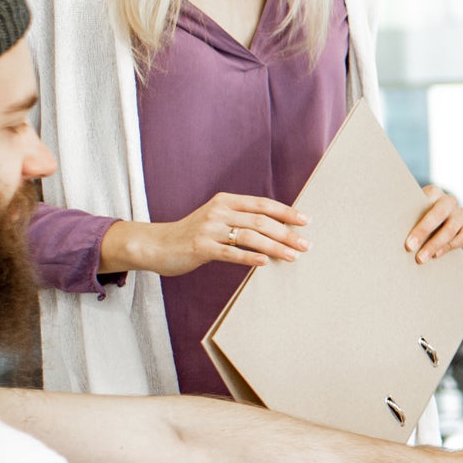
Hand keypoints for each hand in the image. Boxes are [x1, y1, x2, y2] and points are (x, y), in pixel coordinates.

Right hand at [107, 192, 308, 276]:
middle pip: (260, 221)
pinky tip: (265, 262)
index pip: (262, 204)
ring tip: (292, 256)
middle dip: (286, 233)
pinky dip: (249, 257)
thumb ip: (241, 219)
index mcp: (225, 201)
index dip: (285, 212)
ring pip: (249, 236)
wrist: (156, 244)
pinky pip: (230, 253)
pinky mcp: (200, 247)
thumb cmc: (193, 234)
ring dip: (275, 247)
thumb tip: (277, 228)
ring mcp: (209, 229)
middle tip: (306, 245)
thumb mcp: (217, 219)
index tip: (306, 221)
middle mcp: (218, 212)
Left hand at [408, 185, 462, 262]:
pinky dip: (448, 247)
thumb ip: (406, 214)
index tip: (405, 233)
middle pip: (439, 214)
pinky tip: (435, 255)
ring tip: (421, 258)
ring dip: (435, 245)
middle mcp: (450, 201)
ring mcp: (461, 214)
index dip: (416, 217)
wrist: (434, 221)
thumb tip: (391, 226)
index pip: (427, 200)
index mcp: (434, 192)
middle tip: (409, 247)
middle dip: (424, 231)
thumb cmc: (416, 215)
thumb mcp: (411, 210)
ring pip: (451, 229)